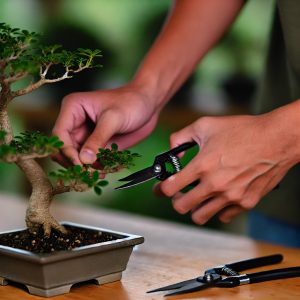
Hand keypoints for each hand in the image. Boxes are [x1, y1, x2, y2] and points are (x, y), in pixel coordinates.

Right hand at [52, 84, 158, 166]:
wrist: (147, 105)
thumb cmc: (131, 102)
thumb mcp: (113, 119)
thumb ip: (98, 139)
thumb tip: (84, 160)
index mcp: (73, 108)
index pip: (59, 134)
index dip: (67, 152)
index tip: (80, 165)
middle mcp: (75, 122)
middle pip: (64, 149)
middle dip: (74, 162)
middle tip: (88, 174)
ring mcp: (86, 134)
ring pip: (75, 157)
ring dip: (84, 168)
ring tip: (97, 174)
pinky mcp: (96, 144)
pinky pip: (89, 160)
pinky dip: (93, 168)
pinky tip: (102, 172)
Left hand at [156, 107, 299, 223]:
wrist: (276, 139)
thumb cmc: (243, 131)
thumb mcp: (205, 125)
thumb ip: (181, 137)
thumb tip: (172, 150)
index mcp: (202, 165)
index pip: (170, 188)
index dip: (161, 189)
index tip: (162, 188)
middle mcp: (215, 184)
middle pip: (181, 207)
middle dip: (176, 200)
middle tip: (179, 193)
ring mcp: (231, 196)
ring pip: (200, 216)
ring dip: (195, 208)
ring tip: (198, 198)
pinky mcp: (246, 203)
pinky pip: (223, 216)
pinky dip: (217, 209)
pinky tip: (218, 197)